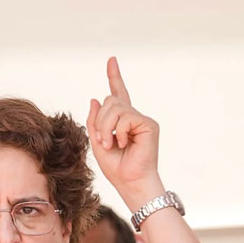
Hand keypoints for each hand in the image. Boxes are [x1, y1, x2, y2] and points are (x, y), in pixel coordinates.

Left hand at [87, 57, 164, 209]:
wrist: (130, 182)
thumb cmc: (116, 167)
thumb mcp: (97, 143)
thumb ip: (94, 121)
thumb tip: (95, 98)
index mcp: (121, 121)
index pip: (117, 95)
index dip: (114, 77)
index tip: (111, 60)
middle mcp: (133, 117)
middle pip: (109, 101)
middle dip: (99, 121)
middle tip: (103, 142)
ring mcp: (142, 120)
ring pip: (115, 107)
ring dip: (106, 127)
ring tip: (110, 144)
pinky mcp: (149, 124)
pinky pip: (126, 117)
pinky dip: (118, 131)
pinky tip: (124, 143)